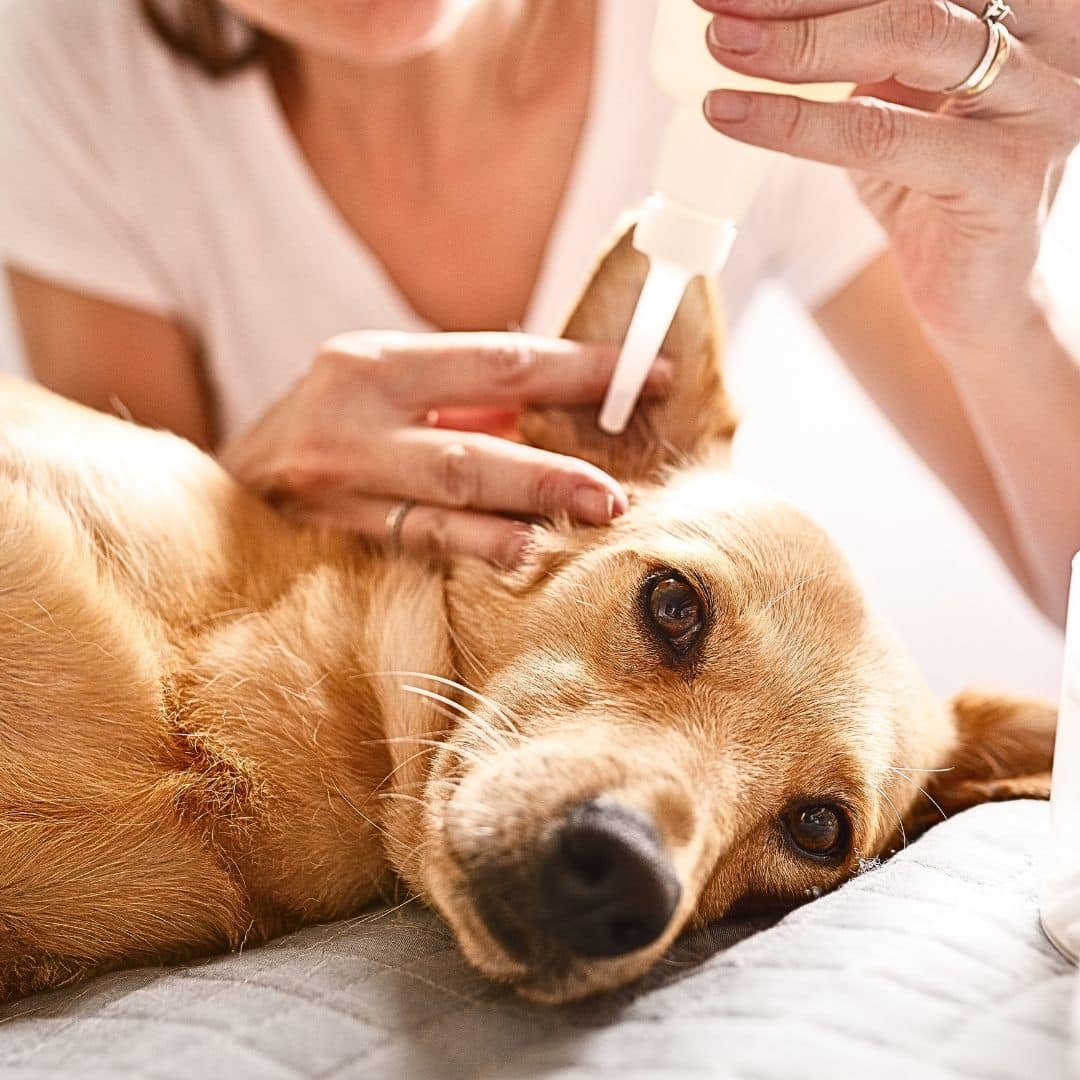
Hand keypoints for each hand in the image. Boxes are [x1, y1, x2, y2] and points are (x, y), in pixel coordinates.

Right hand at [218, 331, 670, 564]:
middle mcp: (353, 416)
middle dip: (553, 467)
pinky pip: (411, 544)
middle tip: (618, 491)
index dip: (582, 373)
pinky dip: (471, 549)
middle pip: (474, 442)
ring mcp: (337, 482)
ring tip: (583, 525)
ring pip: (443, 501)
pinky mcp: (329, 532)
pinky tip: (519, 557)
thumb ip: (465, 395)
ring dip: (521, 516)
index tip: (649, 380)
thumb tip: (568, 404)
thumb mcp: (385, 387)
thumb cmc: (329, 426)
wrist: (228, 481)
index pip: (502, 361)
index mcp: (376, 362)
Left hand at [695, 0, 1079, 350]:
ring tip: (723, 49)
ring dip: (798, 43)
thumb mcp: (895, 101)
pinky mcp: (1006, 176)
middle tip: (716, 3)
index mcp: (1025, 10)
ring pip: (908, 38)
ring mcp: (1039, 103)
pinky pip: (882, 135)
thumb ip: (858, 53)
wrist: (977, 296)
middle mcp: (1048, 39)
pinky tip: (735, 116)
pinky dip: (797, 123)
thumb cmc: (931, 192)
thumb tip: (750, 17)